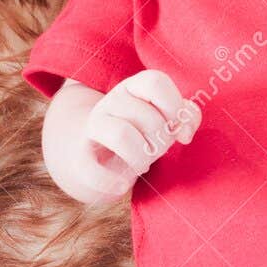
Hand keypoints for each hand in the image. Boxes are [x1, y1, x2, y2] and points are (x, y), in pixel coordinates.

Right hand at [76, 69, 202, 198]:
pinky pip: (92, 169)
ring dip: (142, 158)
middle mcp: (111, 102)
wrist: (94, 153)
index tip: (178, 129)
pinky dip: (112, 181)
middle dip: (162, 142)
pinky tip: (123, 185)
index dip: (174, 106)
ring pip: (122, 135)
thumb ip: (186, 117)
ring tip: (142, 166)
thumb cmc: (140, 133)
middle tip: (156, 151)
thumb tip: (185, 133)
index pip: (155, 81)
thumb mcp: (165, 120)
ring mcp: (93, 126)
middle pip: (148, 117)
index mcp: (134, 87)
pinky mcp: (79, 155)